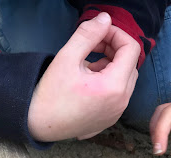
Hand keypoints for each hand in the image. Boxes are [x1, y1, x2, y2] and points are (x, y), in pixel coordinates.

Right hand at [28, 13, 139, 141]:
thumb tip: (105, 19)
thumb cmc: (50, 94)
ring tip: (86, 67)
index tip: (99, 32)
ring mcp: (115, 114)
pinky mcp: (108, 120)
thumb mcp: (67, 57)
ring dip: (111, 67)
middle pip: (131, 65)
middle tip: (92, 47)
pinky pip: (117, 97)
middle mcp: (120, 103)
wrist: (38, 125)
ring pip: (125, 81)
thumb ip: (88, 34)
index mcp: (114, 87)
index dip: (116, 34)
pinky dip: (108, 84)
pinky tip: (87, 85)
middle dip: (115, 50)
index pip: (131, 49)